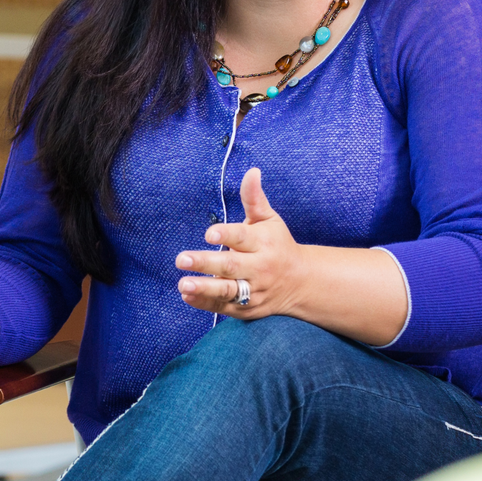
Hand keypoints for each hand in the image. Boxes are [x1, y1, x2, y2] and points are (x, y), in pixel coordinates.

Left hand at [176, 168, 306, 318]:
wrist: (300, 282)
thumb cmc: (277, 244)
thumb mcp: (269, 220)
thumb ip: (254, 198)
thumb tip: (252, 171)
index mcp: (263, 243)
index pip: (243, 238)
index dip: (226, 235)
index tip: (208, 233)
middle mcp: (259, 268)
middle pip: (231, 266)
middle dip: (206, 263)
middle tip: (181, 259)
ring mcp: (253, 290)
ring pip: (228, 291)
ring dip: (204, 289)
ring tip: (183, 284)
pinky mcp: (246, 309)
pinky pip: (224, 307)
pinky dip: (205, 303)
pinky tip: (187, 295)